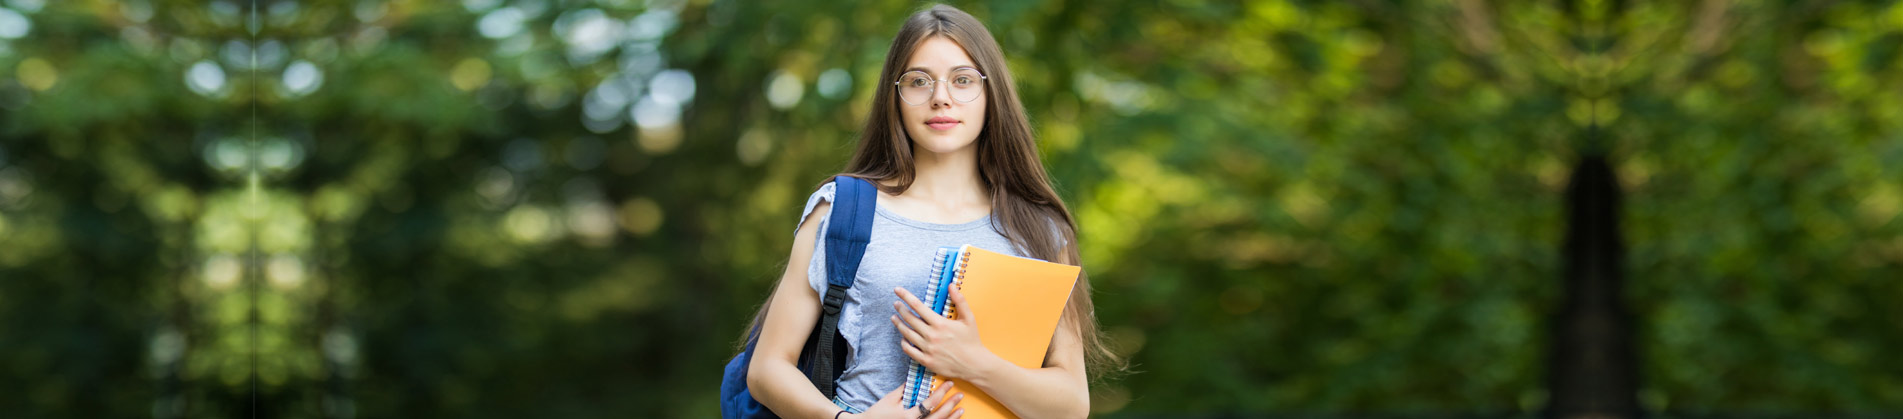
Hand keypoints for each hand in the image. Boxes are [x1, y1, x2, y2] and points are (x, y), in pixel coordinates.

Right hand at [849, 385, 963, 418]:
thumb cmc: (878, 413)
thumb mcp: (890, 399)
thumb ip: (904, 389)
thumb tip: (917, 378)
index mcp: (908, 416)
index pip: (930, 402)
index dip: (941, 392)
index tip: (949, 383)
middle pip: (938, 415)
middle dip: (951, 405)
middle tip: (960, 395)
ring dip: (951, 418)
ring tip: (961, 409)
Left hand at [892, 287, 998, 380]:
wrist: (974, 365)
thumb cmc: (972, 341)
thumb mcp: (969, 318)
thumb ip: (960, 300)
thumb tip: (951, 285)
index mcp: (940, 324)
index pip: (918, 306)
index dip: (906, 296)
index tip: (898, 290)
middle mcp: (932, 336)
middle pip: (909, 319)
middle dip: (900, 309)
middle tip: (896, 304)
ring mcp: (928, 349)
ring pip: (907, 334)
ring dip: (899, 324)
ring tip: (894, 318)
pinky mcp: (926, 361)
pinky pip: (909, 350)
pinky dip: (904, 343)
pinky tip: (903, 338)